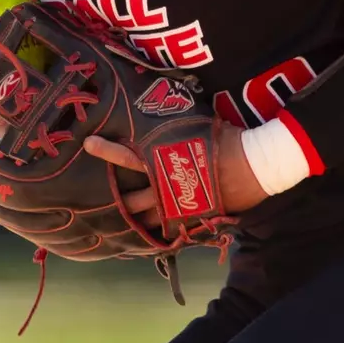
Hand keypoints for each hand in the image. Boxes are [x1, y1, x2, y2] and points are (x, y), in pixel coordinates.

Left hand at [85, 123, 268, 227]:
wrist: (256, 163)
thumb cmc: (228, 139)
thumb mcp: (199, 124)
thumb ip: (179, 124)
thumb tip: (167, 101)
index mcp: (165, 161)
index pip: (128, 156)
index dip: (106, 151)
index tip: (87, 145)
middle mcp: (167, 187)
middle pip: (133, 200)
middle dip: (117, 203)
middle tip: (95, 209)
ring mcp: (181, 207)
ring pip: (150, 221)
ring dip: (136, 225)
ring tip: (121, 232)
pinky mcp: (196, 219)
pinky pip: (174, 230)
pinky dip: (162, 235)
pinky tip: (153, 241)